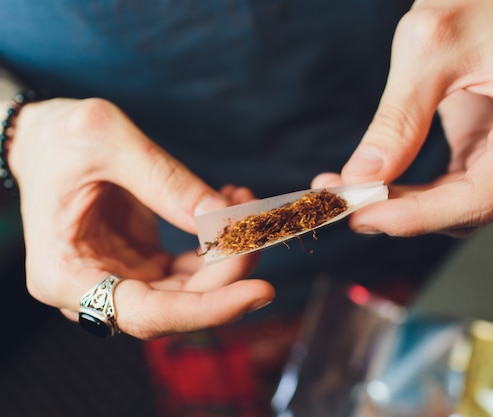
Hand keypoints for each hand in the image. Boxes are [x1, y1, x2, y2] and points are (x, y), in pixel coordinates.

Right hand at [8, 98, 273, 338]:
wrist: (45, 139)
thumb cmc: (59, 138)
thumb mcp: (106, 141)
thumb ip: (165, 181)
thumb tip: (224, 217)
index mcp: (67, 275)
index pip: (146, 314)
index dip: (208, 309)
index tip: (260, 291)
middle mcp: (93, 289)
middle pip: (177, 304)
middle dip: (227, 271)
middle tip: (256, 228)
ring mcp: (120, 278)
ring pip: (190, 289)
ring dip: (227, 255)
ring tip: (246, 205)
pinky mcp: (141, 263)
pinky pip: (189, 266)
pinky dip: (216, 243)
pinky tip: (231, 206)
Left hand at [313, 0, 492, 236]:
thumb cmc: (472, 4)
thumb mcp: (427, 50)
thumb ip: (397, 119)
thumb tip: (360, 178)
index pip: (480, 197)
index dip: (417, 216)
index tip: (361, 216)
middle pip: (468, 208)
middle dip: (401, 213)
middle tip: (341, 203)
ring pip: (458, 208)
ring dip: (403, 208)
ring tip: (351, 190)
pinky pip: (454, 194)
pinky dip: (414, 196)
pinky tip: (377, 186)